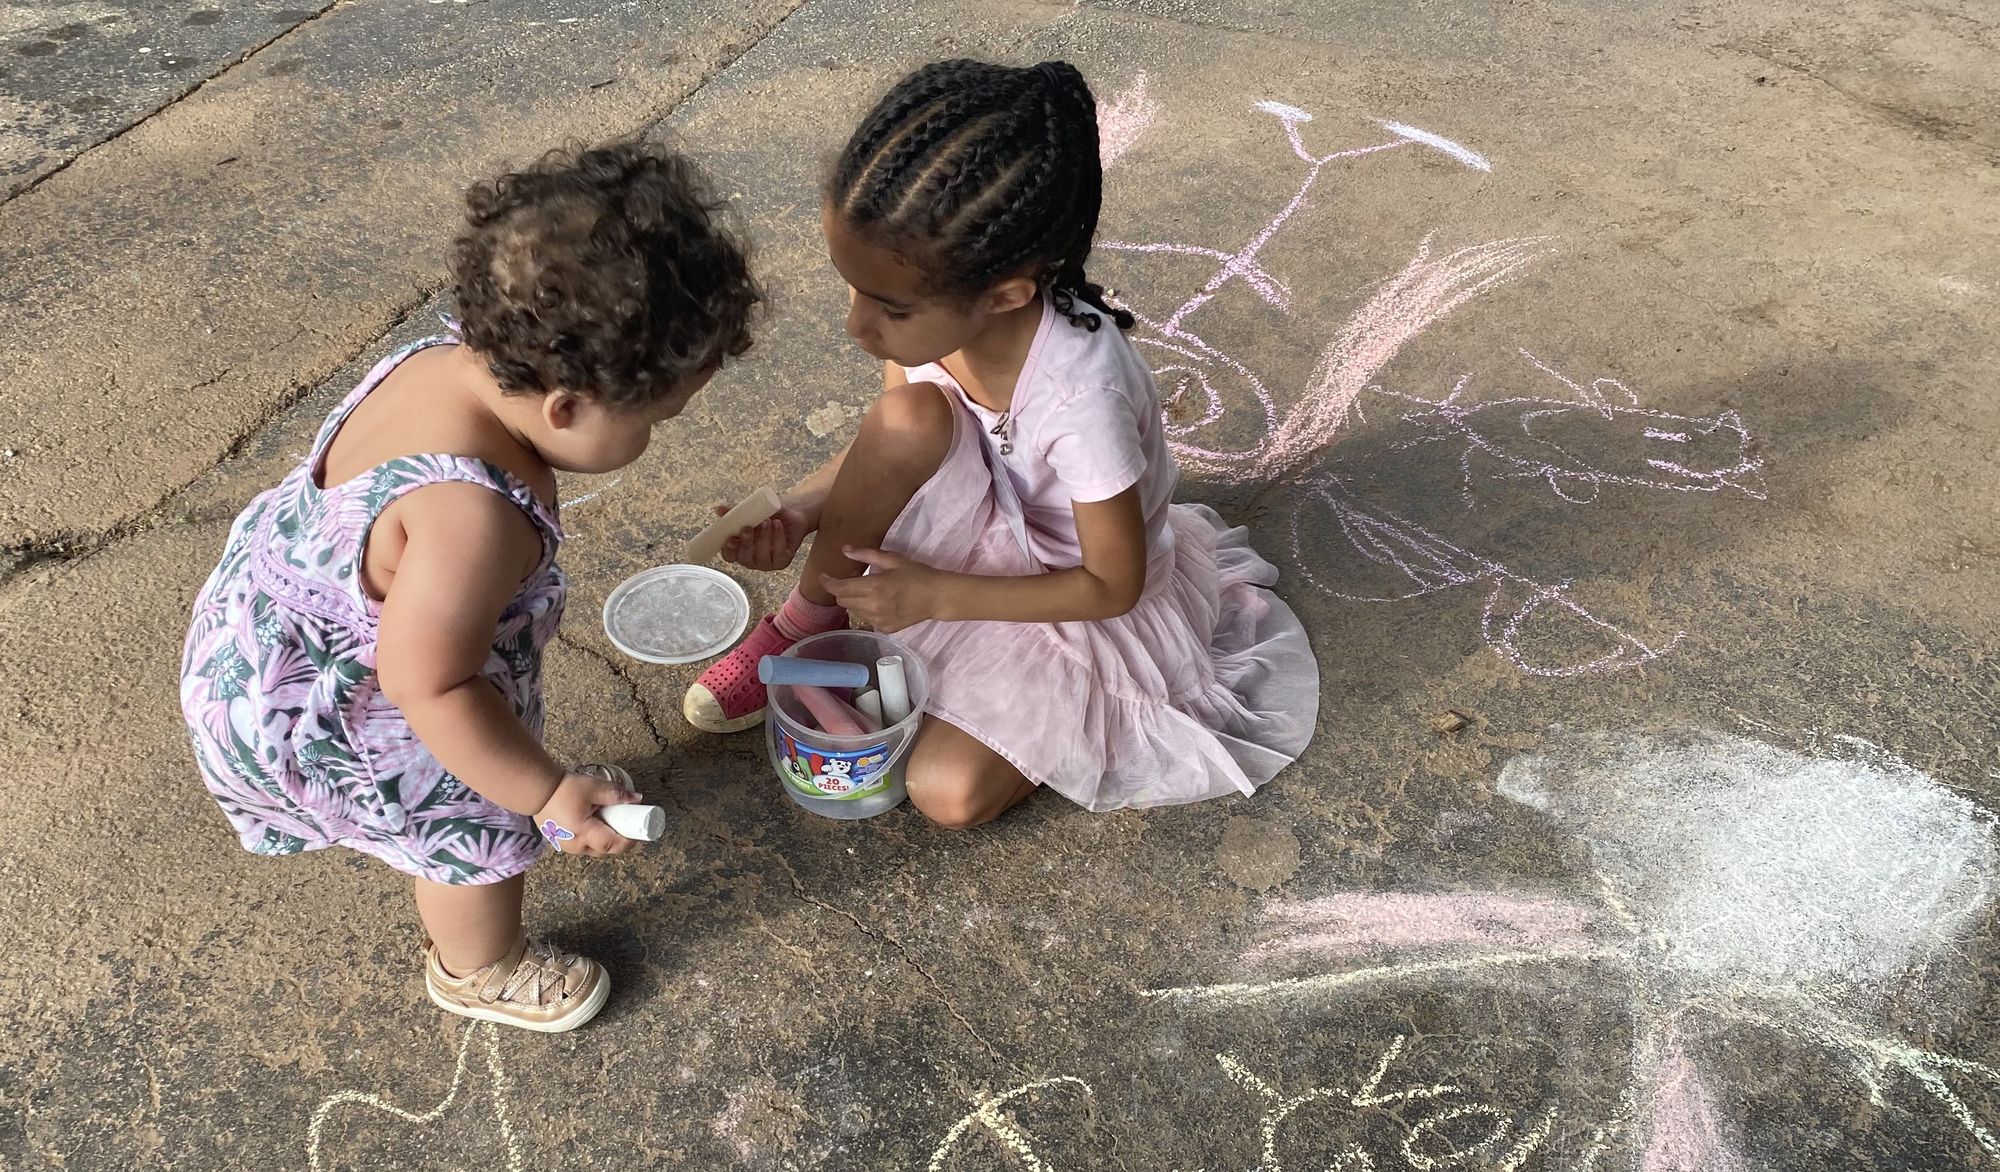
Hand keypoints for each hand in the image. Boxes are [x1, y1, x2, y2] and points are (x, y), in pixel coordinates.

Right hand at [531, 770, 641, 857]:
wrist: (536, 790)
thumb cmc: (565, 789)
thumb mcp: (593, 787)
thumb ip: (616, 794)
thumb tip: (637, 799)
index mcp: (585, 832)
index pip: (613, 845)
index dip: (628, 842)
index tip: (638, 833)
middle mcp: (576, 845)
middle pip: (605, 850)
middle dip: (619, 843)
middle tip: (628, 828)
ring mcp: (567, 846)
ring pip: (594, 850)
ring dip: (606, 842)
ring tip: (612, 824)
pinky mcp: (561, 842)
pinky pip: (583, 846)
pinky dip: (593, 839)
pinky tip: (595, 825)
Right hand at [718, 500, 815, 571]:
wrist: (791, 512)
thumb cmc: (767, 514)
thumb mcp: (750, 510)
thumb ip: (734, 511)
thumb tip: (718, 509)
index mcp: (739, 549)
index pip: (728, 556)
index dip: (728, 550)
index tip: (730, 538)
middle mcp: (751, 559)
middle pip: (744, 559)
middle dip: (746, 544)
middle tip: (748, 527)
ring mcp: (767, 563)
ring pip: (761, 557)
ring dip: (763, 538)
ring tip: (767, 521)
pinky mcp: (782, 561)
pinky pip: (778, 554)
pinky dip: (777, 538)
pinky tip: (778, 525)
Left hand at [819, 547, 944, 632]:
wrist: (937, 597)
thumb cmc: (916, 574)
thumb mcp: (892, 559)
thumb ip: (866, 555)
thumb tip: (844, 549)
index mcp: (873, 587)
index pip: (839, 588)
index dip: (827, 583)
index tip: (823, 577)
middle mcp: (873, 606)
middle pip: (843, 601)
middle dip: (842, 590)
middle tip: (853, 581)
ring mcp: (879, 620)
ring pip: (854, 611)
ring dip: (855, 601)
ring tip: (871, 592)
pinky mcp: (885, 629)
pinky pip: (867, 619)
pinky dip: (868, 611)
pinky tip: (882, 603)